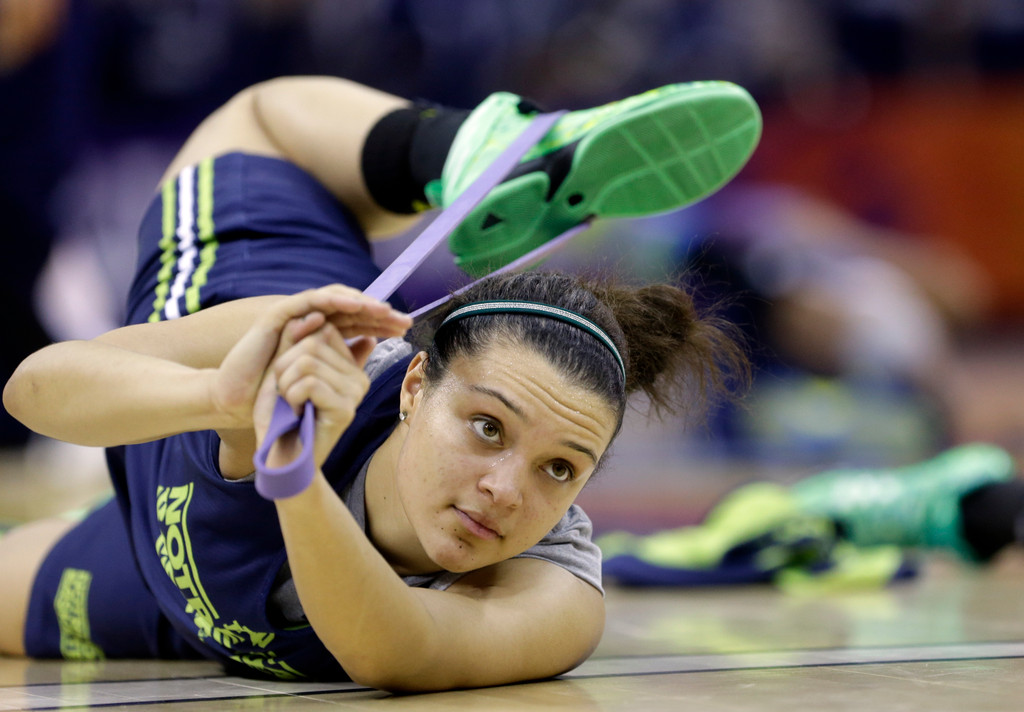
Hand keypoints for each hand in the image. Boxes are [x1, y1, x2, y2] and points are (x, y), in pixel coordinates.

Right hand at [211, 285, 410, 430]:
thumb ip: (343, 360)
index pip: (357, 321)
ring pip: (334, 300)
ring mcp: (294, 315)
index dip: (381, 322)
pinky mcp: (278, 314)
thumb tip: (371, 343)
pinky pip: (309, 301)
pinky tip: (353, 305)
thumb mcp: (319, 377)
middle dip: (377, 310)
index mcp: (321, 333)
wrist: (241, 400)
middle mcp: (309, 320)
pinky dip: (333, 300)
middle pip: (350, 307)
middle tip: (402, 317)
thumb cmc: (278, 392)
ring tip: (381, 308)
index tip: (405, 328)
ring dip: (360, 301)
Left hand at [253, 317, 377, 467]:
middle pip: (313, 342)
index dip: (293, 349)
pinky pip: (309, 382)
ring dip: (286, 383)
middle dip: (286, 366)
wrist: (282, 457)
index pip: (323, 330)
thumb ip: (298, 339)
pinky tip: (297, 412)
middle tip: (288, 395)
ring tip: (292, 404)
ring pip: (308, 361)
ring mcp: (355, 392)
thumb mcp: (285, 369)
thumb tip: (317, 314)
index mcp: (349, 365)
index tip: (292, 379)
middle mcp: (358, 377)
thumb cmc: (282, 415)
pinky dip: (291, 396)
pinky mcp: (346, 409)